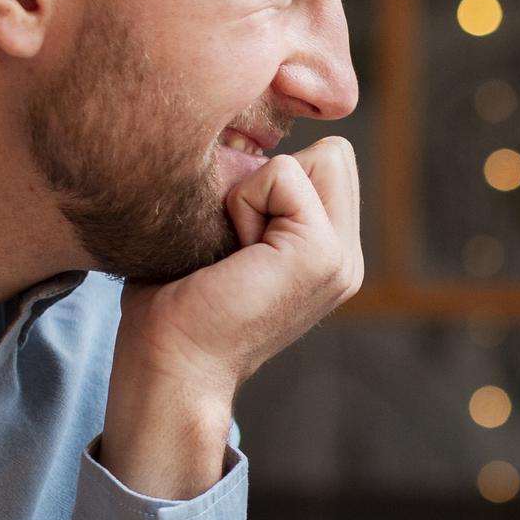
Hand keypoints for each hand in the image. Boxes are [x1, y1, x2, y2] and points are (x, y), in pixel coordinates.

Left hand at [100, 135, 363, 498]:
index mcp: (330, 257)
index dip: (272, 179)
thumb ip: (253, 199)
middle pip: (333, 154)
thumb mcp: (226, 241)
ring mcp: (342, 259)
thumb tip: (241, 146)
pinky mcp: (322, 254)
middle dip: (274, 177)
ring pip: (318, 157)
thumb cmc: (173, 311)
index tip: (234, 239)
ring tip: (235, 249)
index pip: (328, 163)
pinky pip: (282, 174)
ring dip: (258, 189)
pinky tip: (231, 256)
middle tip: (236, 242)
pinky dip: (243, 202)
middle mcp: (347, 259)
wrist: (171, 372)